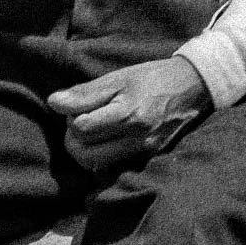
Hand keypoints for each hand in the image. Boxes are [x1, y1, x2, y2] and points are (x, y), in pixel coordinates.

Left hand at [48, 56, 210, 171]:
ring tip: (93, 130)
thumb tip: (53, 102)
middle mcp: (137, 140)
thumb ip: (85, 93)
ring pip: (96, 165)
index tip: (77, 106)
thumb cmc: (152, 78)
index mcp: (128, 115)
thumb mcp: (118, 78)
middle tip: (81, 120)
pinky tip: (107, 139)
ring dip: (86, 149)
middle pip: (84, 155)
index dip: (70, 117)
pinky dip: (103, 156)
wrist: (192, 88)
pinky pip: (113, 166)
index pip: (81, 128)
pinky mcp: (148, 159)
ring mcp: (143, 153)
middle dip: (74, 139)